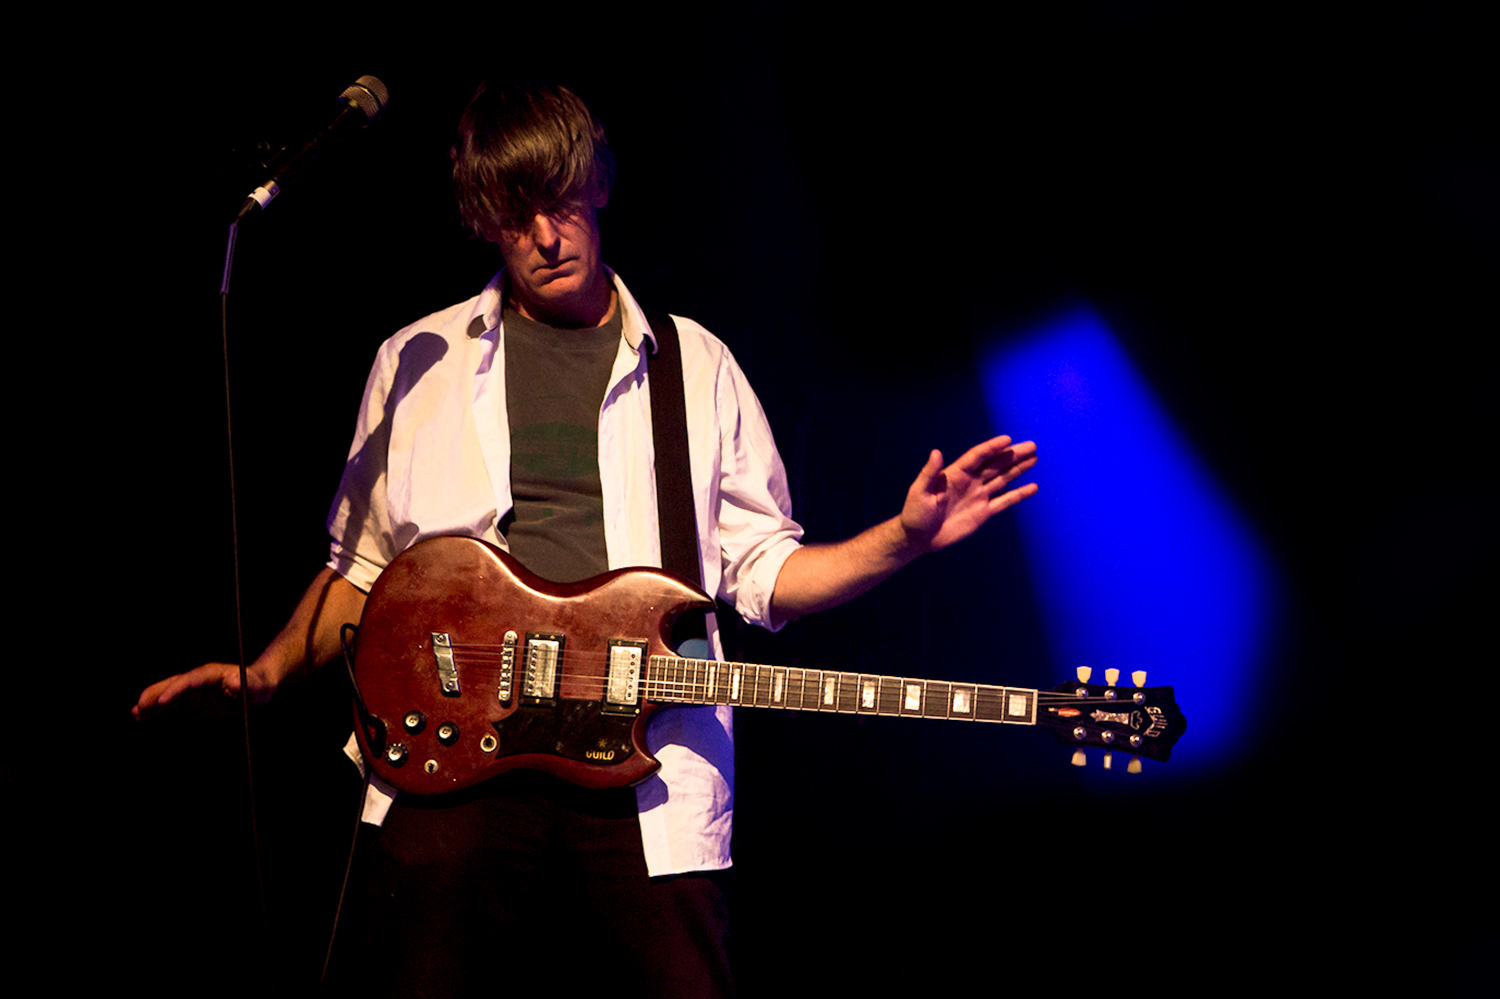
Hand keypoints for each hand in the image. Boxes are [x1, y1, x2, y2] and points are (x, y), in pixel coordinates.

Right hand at [132, 662, 274, 720]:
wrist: (257, 688)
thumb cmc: (258, 687)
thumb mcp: (256, 687)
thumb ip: (244, 684)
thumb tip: (232, 680)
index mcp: (211, 674)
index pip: (190, 681)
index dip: (176, 690)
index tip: (163, 701)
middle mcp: (198, 679)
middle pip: (173, 684)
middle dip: (156, 694)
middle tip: (140, 707)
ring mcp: (193, 689)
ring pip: (167, 693)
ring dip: (151, 702)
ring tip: (135, 714)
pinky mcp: (192, 699)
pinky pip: (170, 704)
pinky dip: (156, 710)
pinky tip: (142, 718)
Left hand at [899, 435, 1037, 553]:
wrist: (918, 538)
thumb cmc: (914, 513)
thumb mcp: (919, 492)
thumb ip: (929, 473)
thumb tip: (936, 452)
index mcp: (955, 474)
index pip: (977, 456)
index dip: (992, 447)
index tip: (1008, 440)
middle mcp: (970, 482)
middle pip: (995, 464)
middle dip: (1013, 455)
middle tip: (1031, 446)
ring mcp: (978, 496)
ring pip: (1002, 479)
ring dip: (1018, 469)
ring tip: (1034, 458)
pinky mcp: (983, 513)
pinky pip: (1004, 501)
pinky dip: (1018, 495)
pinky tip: (1032, 487)